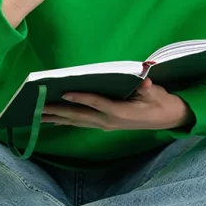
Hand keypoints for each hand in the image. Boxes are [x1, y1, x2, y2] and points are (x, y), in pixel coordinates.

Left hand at [41, 78, 193, 131]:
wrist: (168, 118)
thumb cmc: (161, 102)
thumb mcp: (157, 93)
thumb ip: (147, 88)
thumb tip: (145, 80)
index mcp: (121, 112)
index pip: (97, 104)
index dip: (82, 98)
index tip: (65, 93)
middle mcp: (109, 121)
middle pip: (79, 116)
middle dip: (58, 111)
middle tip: (37, 108)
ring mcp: (106, 125)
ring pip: (77, 121)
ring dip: (56, 118)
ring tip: (36, 115)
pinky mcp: (104, 125)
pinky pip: (81, 123)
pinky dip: (65, 120)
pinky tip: (52, 119)